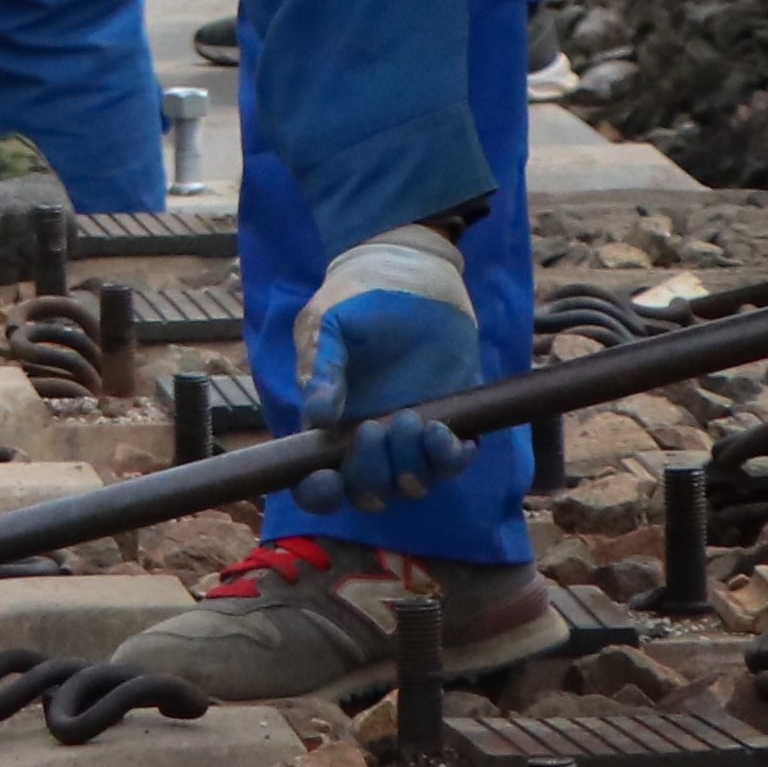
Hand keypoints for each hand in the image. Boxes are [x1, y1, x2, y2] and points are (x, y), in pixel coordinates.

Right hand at [292, 224, 484, 514]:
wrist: (411, 272)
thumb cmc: (358, 297)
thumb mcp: (328, 323)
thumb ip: (322, 368)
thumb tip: (316, 418)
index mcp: (329, 427)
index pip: (318, 483)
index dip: (319, 494)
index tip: (328, 478)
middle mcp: (368, 443)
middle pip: (367, 493)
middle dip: (372, 472)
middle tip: (377, 426)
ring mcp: (409, 439)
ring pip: (410, 486)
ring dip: (411, 466)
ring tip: (414, 418)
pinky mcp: (447, 423)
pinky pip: (451, 465)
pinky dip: (450, 458)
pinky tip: (445, 431)